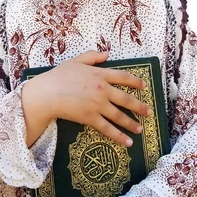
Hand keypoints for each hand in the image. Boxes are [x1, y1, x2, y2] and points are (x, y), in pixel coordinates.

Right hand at [25, 50, 150, 146]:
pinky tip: (128, 142)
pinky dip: (119, 136)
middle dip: (139, 106)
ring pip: (120, 116)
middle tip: (148, 112)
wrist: (47, 93)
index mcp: (100, 74)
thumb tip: (107, 54)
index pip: (123, 77)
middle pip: (126, 99)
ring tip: (140, 129)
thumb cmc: (59, 76)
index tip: (144, 86)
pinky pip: (108, 129)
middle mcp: (103, 90)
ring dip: (132, 123)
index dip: (135, 82)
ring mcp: (98, 105)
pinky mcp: (91, 118)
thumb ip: (93, 56)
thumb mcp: (76, 60)